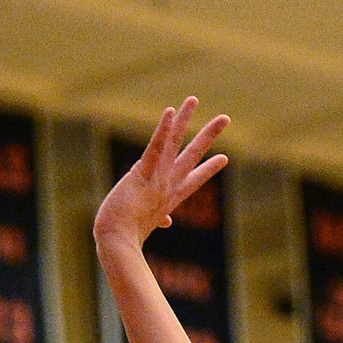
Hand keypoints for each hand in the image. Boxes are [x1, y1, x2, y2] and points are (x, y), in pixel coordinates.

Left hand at [94, 98, 227, 248]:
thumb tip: (167, 222)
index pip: (193, 180)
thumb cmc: (125, 236)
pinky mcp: (143, 173)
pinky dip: (163, 130)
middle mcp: (167, 186)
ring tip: (192, 99)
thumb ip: (158, 219)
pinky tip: (170, 112)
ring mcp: (157, 178)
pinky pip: (155, 148)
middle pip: (192, 155)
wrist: (117, 243)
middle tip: (225, 118)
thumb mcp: (145, 225)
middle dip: (209, 136)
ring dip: (184, 119)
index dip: (208, 169)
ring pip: (174, 144)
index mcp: (169, 198)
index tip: (224, 158)